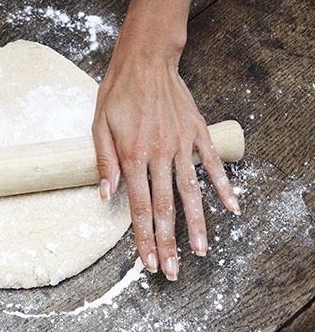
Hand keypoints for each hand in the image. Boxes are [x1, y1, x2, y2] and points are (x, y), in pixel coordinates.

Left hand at [92, 34, 240, 280]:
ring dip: (197, 224)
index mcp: (132, 156)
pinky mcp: (197, 133)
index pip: (138, 206)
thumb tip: (104, 196)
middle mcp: (159, 155)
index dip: (143, 237)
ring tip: (201, 251)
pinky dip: (223, 186)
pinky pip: (212, 164)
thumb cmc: (117, 94)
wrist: (146, 61)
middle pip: (164, 207)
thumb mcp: (98, 126)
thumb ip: (103, 162)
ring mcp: (181, 144)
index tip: (148, 262)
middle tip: (171, 271)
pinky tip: (233, 207)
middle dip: (167, 242)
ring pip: (191, 192)